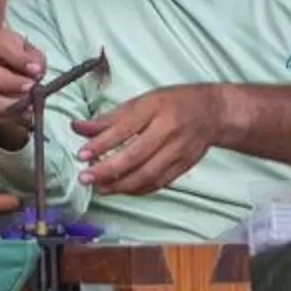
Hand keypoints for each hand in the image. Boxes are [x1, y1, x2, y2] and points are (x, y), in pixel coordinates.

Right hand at [0, 26, 45, 145]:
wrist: (9, 74)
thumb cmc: (22, 60)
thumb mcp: (33, 54)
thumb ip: (36, 60)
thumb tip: (36, 71)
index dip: (17, 58)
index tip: (37, 69)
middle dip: (10, 82)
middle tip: (31, 88)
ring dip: (6, 103)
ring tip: (28, 107)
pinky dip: (5, 116)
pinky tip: (22, 116)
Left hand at [73, 85, 237, 196]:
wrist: (213, 112)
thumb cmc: (173, 103)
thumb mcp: (141, 102)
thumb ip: (110, 118)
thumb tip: (78, 127)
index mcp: (155, 108)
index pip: (124, 129)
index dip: (101, 144)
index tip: (81, 154)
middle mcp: (169, 130)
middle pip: (135, 156)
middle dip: (107, 170)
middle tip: (86, 177)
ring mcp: (178, 151)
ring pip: (147, 174)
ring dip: (120, 185)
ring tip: (100, 187)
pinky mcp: (183, 166)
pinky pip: (158, 183)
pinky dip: (137, 189)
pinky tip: (121, 189)